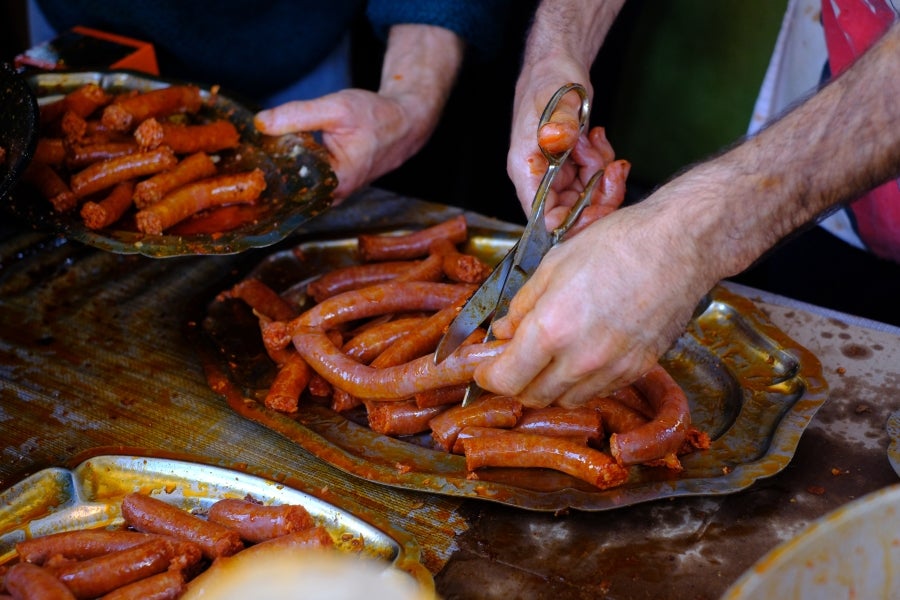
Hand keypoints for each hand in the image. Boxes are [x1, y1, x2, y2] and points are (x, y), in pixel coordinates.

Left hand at [254, 89, 420, 200]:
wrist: (404, 123)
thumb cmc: (376, 117)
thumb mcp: (336, 108)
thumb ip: (297, 115)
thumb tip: (261, 123)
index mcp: (336, 182)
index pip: (289, 188)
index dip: (264, 176)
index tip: (243, 164)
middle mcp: (334, 195)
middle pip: (291, 193)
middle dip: (266, 177)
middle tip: (238, 162)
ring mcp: (334, 192)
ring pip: (297, 189)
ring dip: (277, 174)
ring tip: (252, 159)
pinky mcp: (332, 184)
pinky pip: (305, 183)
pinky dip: (290, 170)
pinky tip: (274, 157)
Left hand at [474, 192, 710, 408]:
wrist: (679, 246)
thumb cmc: (617, 244)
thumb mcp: (553, 265)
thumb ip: (522, 307)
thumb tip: (502, 333)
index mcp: (553, 329)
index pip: (506, 379)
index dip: (487, 377)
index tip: (482, 368)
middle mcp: (582, 359)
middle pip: (532, 396)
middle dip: (514, 382)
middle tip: (509, 360)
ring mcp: (613, 369)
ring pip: (565, 399)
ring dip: (546, 386)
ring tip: (545, 358)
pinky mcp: (638, 370)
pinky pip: (597, 391)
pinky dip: (579, 383)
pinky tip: (578, 357)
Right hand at [507, 55, 595, 220]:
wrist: (558, 65)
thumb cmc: (549, 81)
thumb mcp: (557, 99)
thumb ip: (559, 123)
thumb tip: (558, 140)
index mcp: (525, 169)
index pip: (542, 216)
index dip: (570, 223)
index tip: (596, 208)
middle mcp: (537, 177)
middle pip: (569, 213)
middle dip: (596, 196)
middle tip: (612, 170)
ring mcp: (554, 174)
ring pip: (584, 198)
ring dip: (601, 175)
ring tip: (597, 143)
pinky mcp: (569, 167)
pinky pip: (591, 181)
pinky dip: (602, 164)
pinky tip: (598, 140)